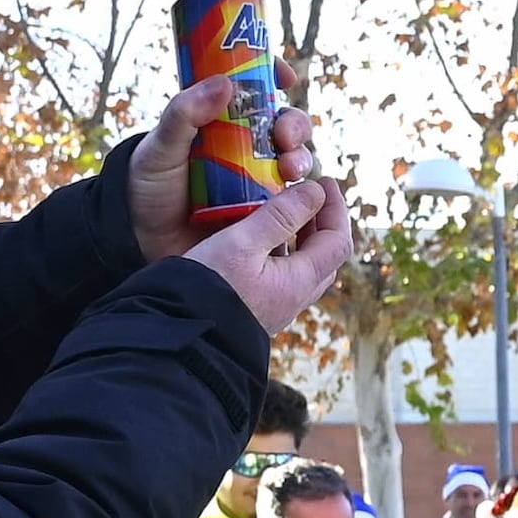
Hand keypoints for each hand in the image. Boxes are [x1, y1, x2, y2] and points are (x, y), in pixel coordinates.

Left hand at [124, 75, 323, 266]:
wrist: (141, 241)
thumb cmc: (147, 186)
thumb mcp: (160, 147)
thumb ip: (184, 114)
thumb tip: (225, 84)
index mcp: (221, 120)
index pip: (255, 89)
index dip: (275, 76)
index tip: (285, 78)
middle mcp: (245, 145)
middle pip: (285, 125)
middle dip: (296, 126)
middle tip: (285, 137)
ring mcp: (257, 178)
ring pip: (295, 159)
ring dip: (301, 159)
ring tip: (290, 171)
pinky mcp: (264, 212)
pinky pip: (293, 200)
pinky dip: (302, 196)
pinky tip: (298, 200)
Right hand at [181, 175, 359, 339]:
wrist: (180, 335)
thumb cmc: (208, 288)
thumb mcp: (243, 243)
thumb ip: (281, 215)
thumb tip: (315, 191)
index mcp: (299, 281)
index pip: (338, 241)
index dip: (336, 208)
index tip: (325, 182)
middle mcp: (294, 299)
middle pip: (325, 255)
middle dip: (322, 222)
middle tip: (309, 195)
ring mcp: (276, 308)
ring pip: (303, 267)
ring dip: (302, 237)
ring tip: (285, 212)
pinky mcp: (257, 312)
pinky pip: (283, 278)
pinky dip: (283, 252)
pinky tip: (261, 242)